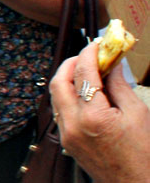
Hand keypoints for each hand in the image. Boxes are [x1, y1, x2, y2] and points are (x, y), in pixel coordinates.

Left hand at [51, 40, 149, 182]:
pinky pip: (60, 110)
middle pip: (58, 82)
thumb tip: (113, 63)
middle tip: (87, 55)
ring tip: (87, 72)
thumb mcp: (138, 115)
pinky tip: (84, 92)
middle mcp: (73, 124)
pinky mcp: (66, 141)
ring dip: (67, 79)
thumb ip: (120, 86)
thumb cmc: (143, 154)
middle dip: (70, 63)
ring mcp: (66, 134)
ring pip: (55, 96)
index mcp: (93, 116)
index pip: (83, 73)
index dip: (89, 54)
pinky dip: (68, 96)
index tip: (96, 43)